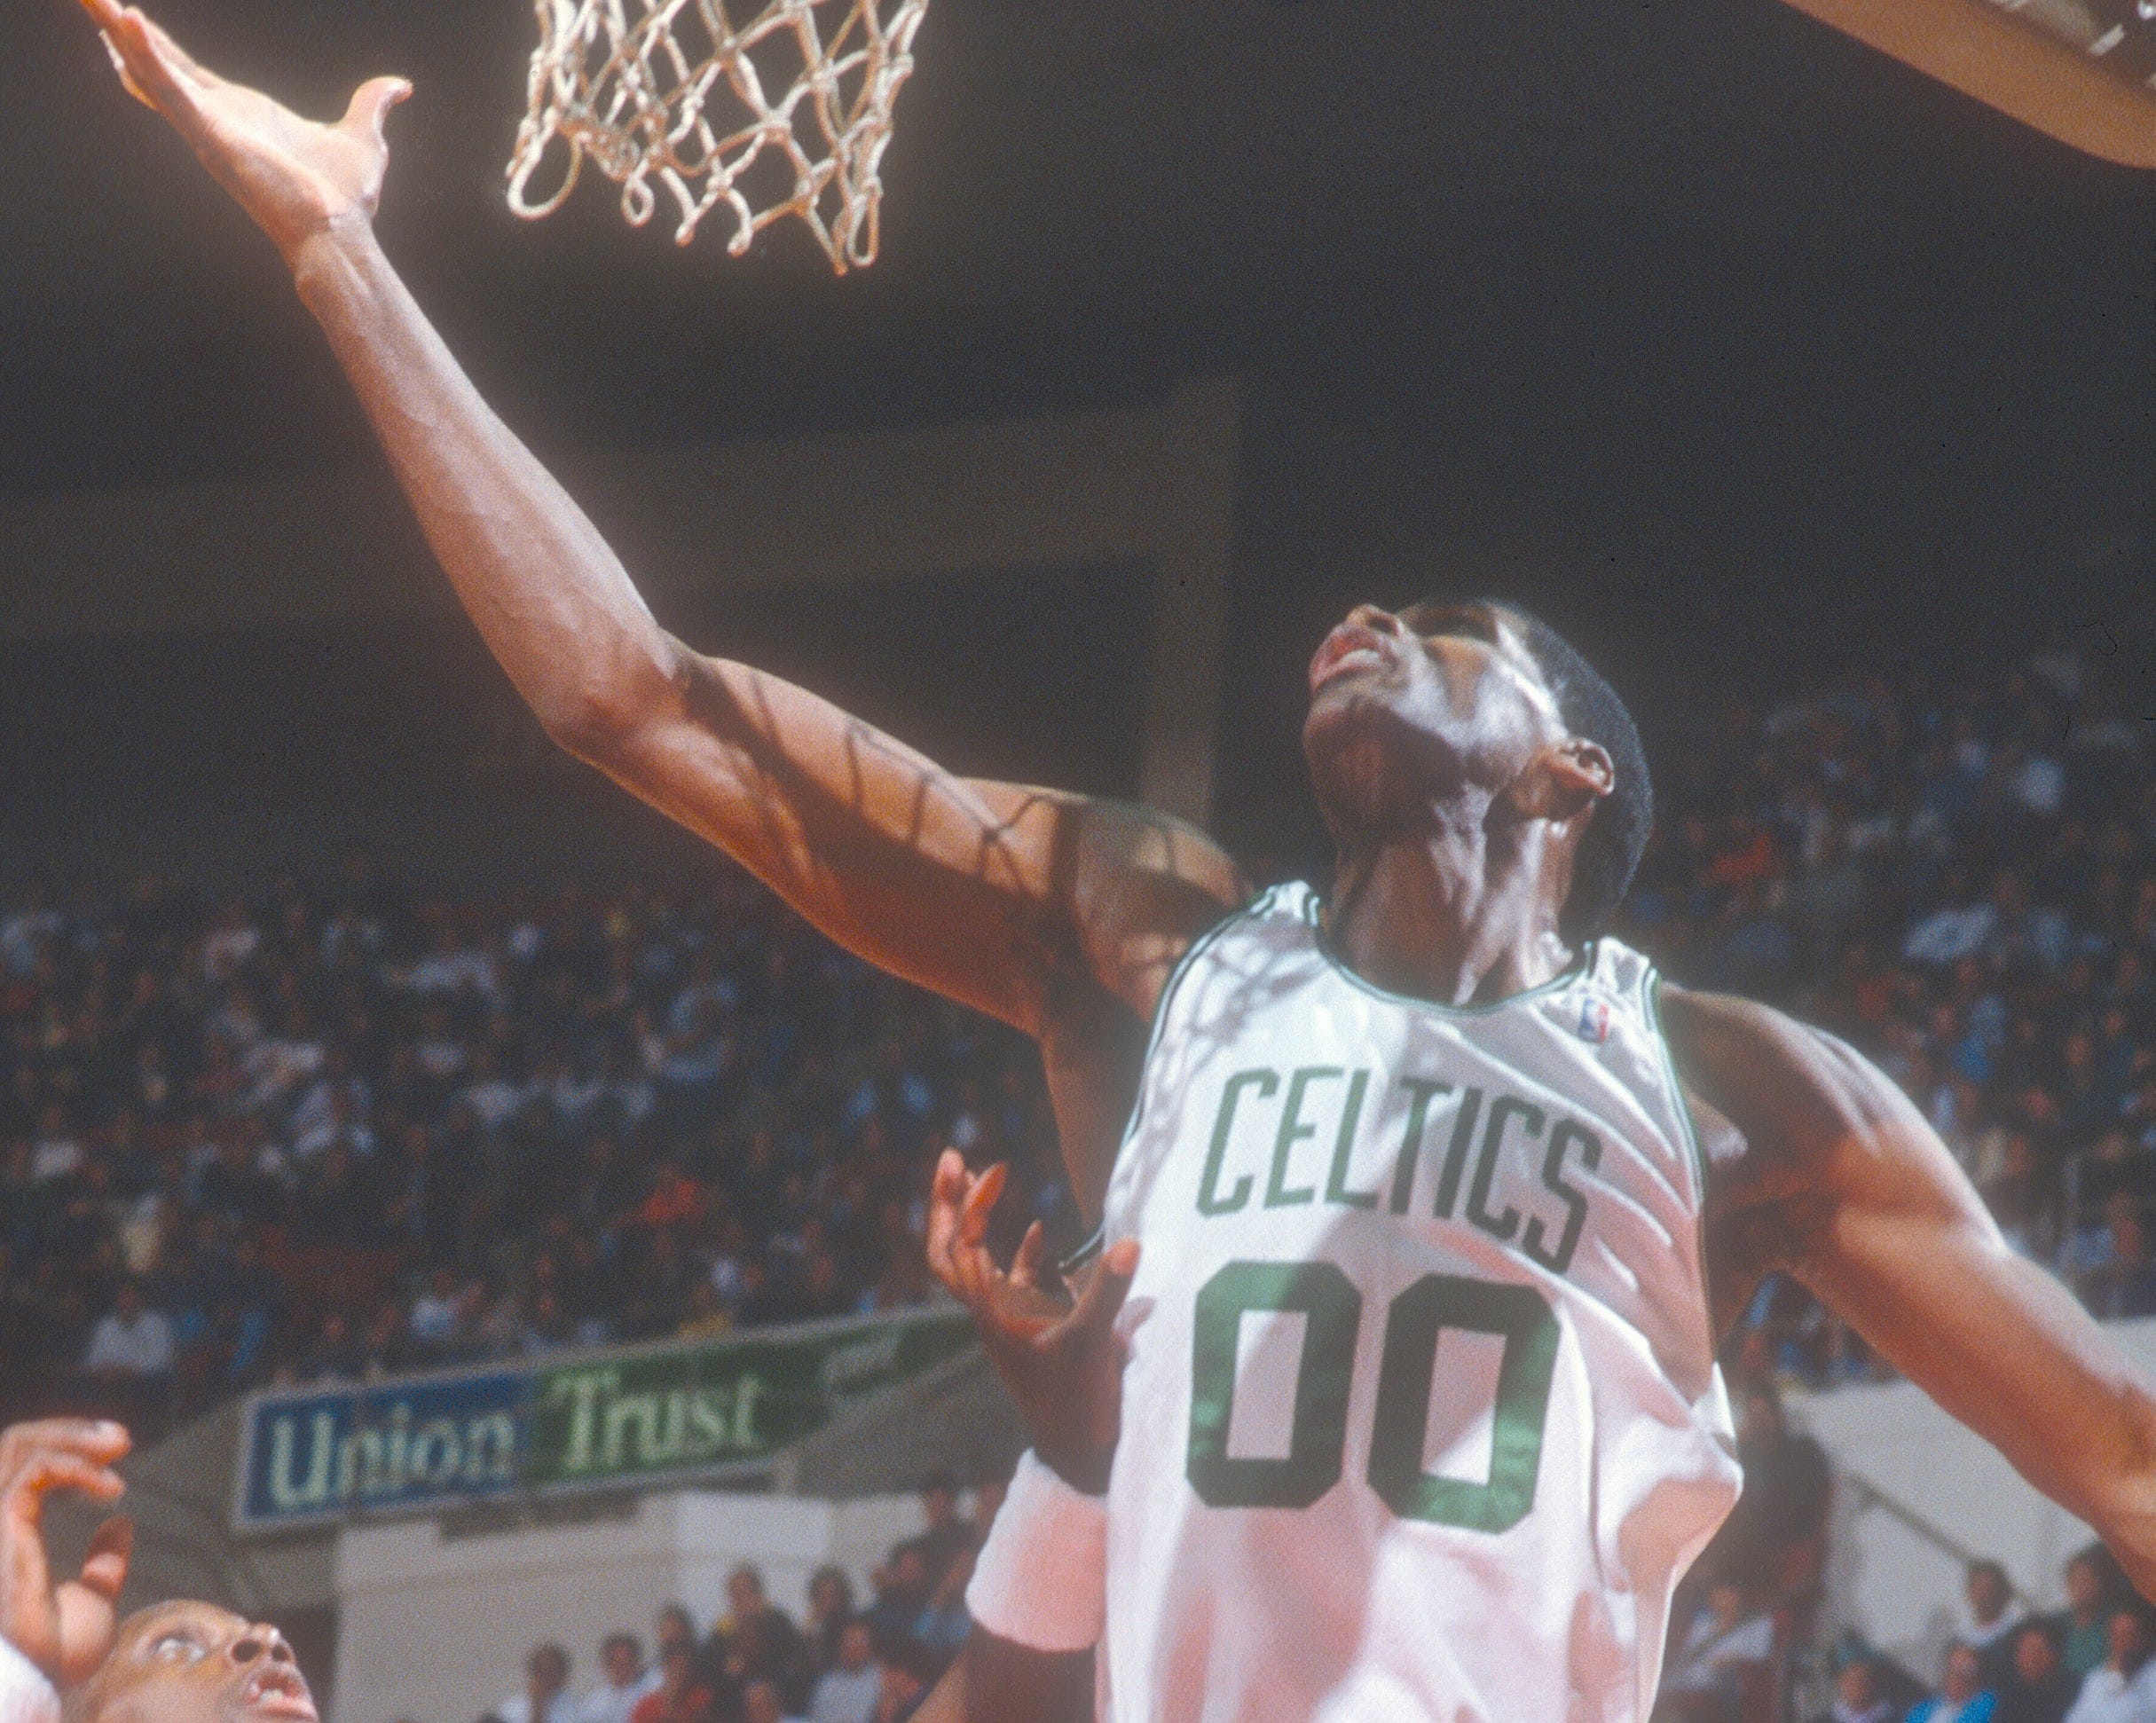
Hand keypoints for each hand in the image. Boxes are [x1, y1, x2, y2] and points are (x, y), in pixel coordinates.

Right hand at [0, 1420, 133, 1685]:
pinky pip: (37, 1469)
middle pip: (14, 1444)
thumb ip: (101, 1567)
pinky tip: (112, 1488)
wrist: (41, 1680)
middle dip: (70, 1430)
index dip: (65, 1447)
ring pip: (19, 1445)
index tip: (117, 1449)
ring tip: (120, 1444)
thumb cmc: (54, 1658)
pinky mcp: (0, 1524)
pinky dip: (78, 1466)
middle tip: (122, 1438)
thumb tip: (120, 1524)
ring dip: (73, 1435)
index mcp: (6, 1539)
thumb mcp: (90, 1603)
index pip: (20, 1467)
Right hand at [73, 0, 408, 261]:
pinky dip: (148, 56)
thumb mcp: (362, 133)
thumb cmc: (345, 196)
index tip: (128, 16)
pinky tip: (126, 21)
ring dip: (117, 32)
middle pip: (157, 63)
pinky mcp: (209, 135)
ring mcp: (208, 126)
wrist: (339, 230)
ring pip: (151, 70)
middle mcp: (216, 117)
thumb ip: (372, 104)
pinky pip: (170, 89)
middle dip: (120, 29)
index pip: (188, 71)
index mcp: (242, 113)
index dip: (157, 45)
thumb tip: (399, 86)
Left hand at [926, 1150, 1137, 1492]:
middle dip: (945, 1205)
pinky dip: (1019, 1253)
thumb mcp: (1091, 1344)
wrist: (1081, 1453)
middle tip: (952, 1158)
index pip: (961, 1247)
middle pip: (948, 1252)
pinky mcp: (1035, 1330)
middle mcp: (992, 1312)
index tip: (995, 1168)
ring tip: (981, 1177)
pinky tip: (1035, 1229)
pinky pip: (1015, 1282)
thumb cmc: (1077, 1404)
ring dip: (973, 1221)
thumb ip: (1106, 1292)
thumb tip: (1130, 1242)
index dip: (970, 1204)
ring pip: (975, 1263)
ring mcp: (1010, 1320)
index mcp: (992, 1312)